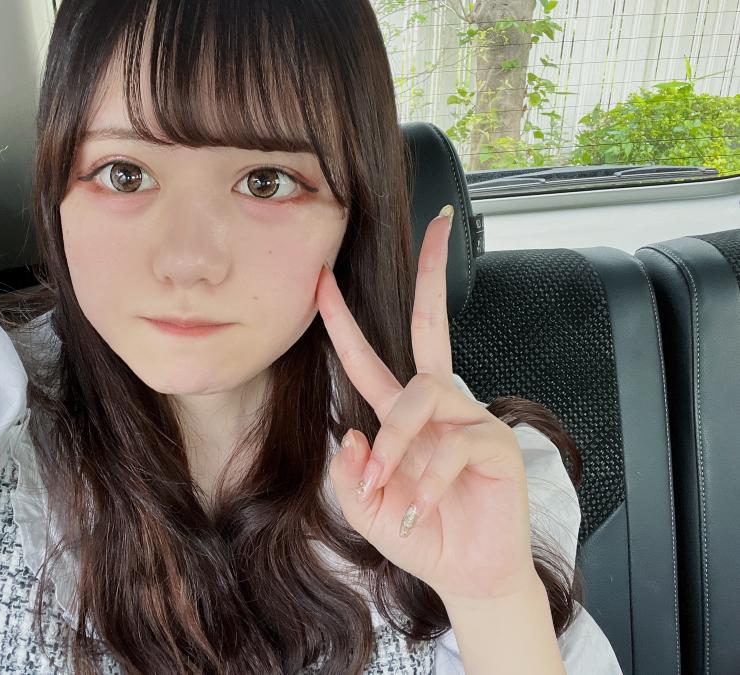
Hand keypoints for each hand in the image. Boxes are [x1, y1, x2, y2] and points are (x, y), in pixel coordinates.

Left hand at [316, 205, 538, 604]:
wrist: (466, 574)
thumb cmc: (419, 534)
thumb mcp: (366, 507)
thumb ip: (352, 473)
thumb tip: (357, 433)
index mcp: (401, 415)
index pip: (368, 359)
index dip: (343, 321)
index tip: (323, 279)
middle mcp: (437, 406)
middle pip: (431, 328)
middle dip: (433, 276)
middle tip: (440, 224)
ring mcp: (469, 418)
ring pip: (421, 398)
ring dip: (398, 446)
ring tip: (392, 491)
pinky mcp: (496, 442)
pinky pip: (451, 446)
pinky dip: (427, 481)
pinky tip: (423, 509)